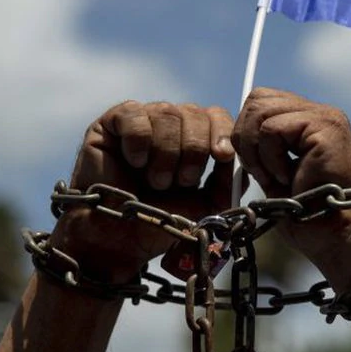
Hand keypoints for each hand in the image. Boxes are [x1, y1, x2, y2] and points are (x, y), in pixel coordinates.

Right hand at [51, 101, 235, 280]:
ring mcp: (141, 120)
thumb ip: (228, 179)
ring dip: (166, 154)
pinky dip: (139, 142)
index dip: (223, 132)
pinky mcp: (111, 123)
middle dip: (193, 152)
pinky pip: (134, 116)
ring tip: (156, 181)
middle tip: (180, 182)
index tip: (222, 156)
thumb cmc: (162, 221)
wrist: (120, 238)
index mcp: (194, 138)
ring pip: (167, 113)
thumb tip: (238, 154)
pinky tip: (134, 164)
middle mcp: (170, 124)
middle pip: (194, 112)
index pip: (216, 115)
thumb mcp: (208, 204)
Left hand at [233, 87, 350, 264]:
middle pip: (257, 99)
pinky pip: (272, 129)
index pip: (260, 101)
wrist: (339, 236)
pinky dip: (270, 158)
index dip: (245, 131)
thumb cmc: (309, 216)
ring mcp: (325, 117)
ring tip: (275, 177)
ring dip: (257, 151)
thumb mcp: (275, 174)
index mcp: (308, 120)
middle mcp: (320, 113)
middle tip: (260, 173)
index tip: (253, 168)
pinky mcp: (327, 127)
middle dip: (245, 138)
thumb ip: (260, 149)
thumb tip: (230, 136)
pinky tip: (288, 178)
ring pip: (261, 112)